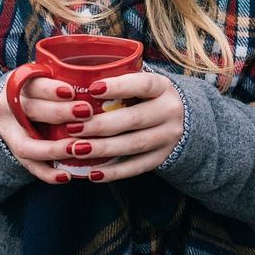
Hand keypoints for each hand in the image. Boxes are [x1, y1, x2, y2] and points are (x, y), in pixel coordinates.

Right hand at [0, 76, 92, 183]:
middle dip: (59, 113)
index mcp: (18, 83)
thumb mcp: (47, 77)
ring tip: (77, 148)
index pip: (32, 84)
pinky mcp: (16, 153)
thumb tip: (103, 77)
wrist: (13, 108)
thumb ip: (66, 75)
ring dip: (53, 148)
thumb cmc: (42, 89)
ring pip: (26, 144)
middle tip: (86, 113)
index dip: (50, 89)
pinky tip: (67, 176)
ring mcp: (10, 132)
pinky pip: (30, 166)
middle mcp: (9, 107)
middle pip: (31, 110)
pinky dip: (47, 173)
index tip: (72, 92)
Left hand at [63, 72, 183, 182]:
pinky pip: (137, 167)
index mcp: (162, 87)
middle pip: (134, 119)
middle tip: (72, 127)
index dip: (118, 87)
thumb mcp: (140, 83)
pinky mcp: (161, 157)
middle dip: (100, 125)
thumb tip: (76, 81)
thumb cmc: (146, 96)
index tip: (92, 89)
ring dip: (103, 149)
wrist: (181, 118)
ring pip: (134, 145)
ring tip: (76, 149)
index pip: (142, 85)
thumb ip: (117, 81)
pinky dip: (114, 172)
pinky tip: (93, 173)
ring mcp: (168, 137)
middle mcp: (169, 111)